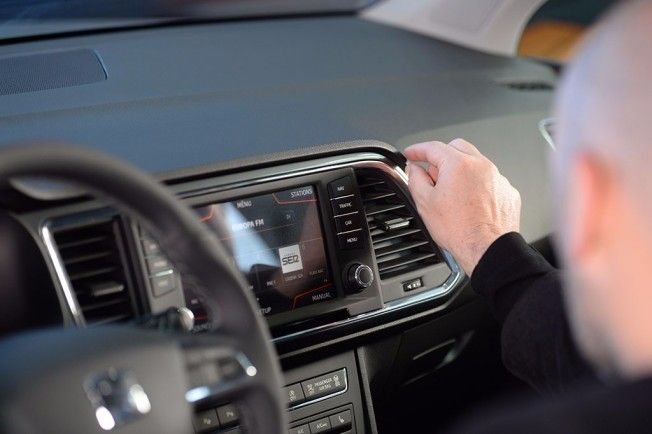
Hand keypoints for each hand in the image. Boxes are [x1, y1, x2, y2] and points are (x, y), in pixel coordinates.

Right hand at [404, 139, 520, 274]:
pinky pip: (489, 180)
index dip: (418, 150)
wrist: (487, 249)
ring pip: (475, 164)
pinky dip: (477, 185)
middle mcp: (481, 166)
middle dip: (441, 157)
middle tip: (432, 175)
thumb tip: (414, 169)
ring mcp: (497, 178)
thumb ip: (415, 179)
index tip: (411, 154)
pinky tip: (469, 203)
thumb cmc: (460, 230)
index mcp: (458, 165)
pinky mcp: (507, 191)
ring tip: (452, 195)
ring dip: (461, 172)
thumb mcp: (425, 203)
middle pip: (457, 148)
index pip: (433, 147)